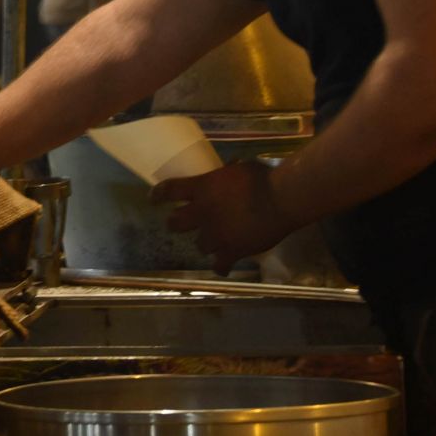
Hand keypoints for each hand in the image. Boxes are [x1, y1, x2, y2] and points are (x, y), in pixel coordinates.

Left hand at [150, 158, 297, 273]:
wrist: (282, 198)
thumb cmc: (262, 177)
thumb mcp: (238, 169)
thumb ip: (226, 175)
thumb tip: (227, 170)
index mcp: (202, 189)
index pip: (169, 191)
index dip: (158, 195)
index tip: (153, 199)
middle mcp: (203, 213)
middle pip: (176, 223)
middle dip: (176, 223)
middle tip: (181, 222)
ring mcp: (216, 235)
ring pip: (199, 245)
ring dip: (205, 242)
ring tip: (214, 240)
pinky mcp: (232, 251)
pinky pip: (220, 265)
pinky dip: (220, 266)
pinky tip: (222, 267)